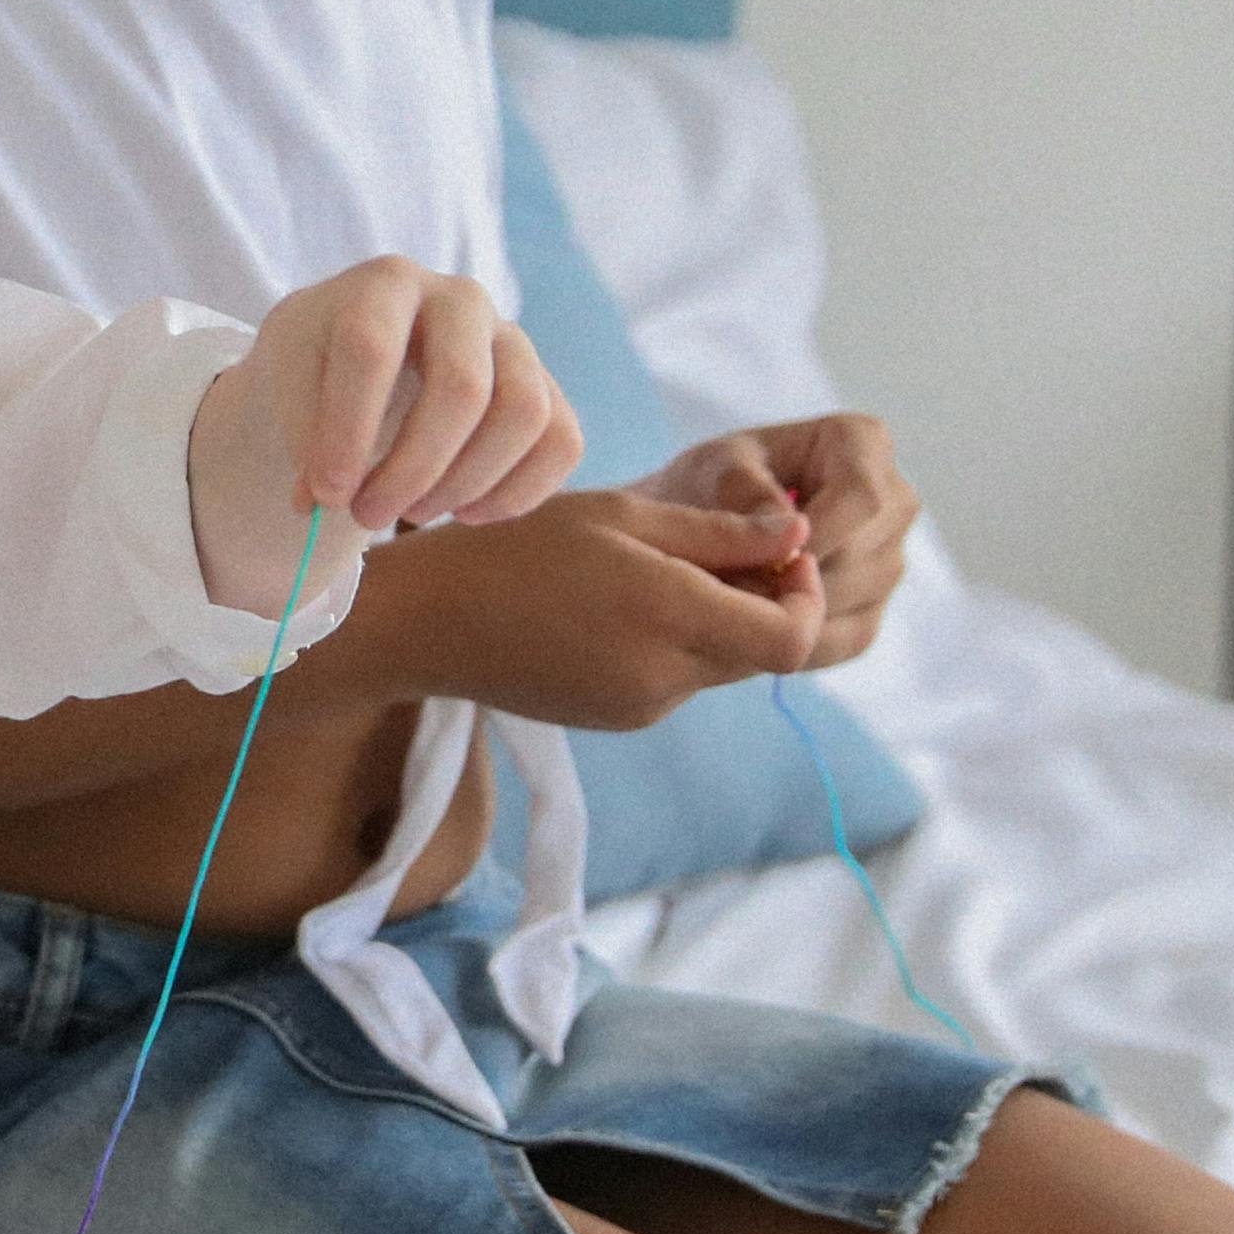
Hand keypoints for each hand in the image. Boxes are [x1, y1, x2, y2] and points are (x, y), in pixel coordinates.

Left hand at [188, 256, 572, 605]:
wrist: (366, 352)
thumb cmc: (322, 362)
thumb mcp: (290, 377)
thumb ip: (302, 430)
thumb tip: (323, 499)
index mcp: (387, 283)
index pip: (372, 350)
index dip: (348, 431)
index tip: (326, 495)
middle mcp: (461, 299)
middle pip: (462, 388)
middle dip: (412, 470)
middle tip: (367, 516)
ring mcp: (513, 340)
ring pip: (523, 414)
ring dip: (464, 484)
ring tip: (413, 512)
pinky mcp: (546, 386)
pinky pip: (562, 442)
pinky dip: (517, 494)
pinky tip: (463, 512)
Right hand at [365, 482, 821, 728]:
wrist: (427, 622)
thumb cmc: (518, 547)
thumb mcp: (622, 514)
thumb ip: (720, 531)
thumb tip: (801, 532)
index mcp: (667, 615)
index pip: (793, 637)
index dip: (806, 594)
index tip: (781, 550)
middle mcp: (663, 677)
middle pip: (761, 652)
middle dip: (764, 601)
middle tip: (722, 546)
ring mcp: (642, 708)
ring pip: (721, 666)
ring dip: (718, 622)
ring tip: (656, 569)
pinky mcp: (621, 720)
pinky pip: (680, 681)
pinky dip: (677, 644)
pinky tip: (622, 606)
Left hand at [644, 412, 914, 669]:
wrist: (696, 531)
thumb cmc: (707, 485)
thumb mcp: (711, 470)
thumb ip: (744, 492)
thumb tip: (794, 534)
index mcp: (863, 443)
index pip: (863, 498)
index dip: (816, 536)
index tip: (759, 557)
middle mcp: (893, 502)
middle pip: (862, 555)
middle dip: (796, 579)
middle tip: (731, 588)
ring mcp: (890, 560)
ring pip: (856, 601)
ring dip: (793, 612)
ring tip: (734, 602)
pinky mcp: (872, 612)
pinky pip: (846, 640)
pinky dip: (797, 643)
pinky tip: (752, 629)